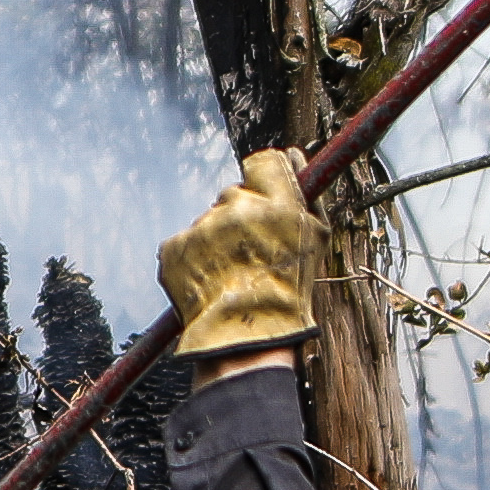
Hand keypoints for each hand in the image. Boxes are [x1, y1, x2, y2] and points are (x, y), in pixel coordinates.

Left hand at [158, 148, 329, 365]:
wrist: (246, 334)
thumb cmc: (289, 290)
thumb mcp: (315, 239)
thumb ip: (307, 193)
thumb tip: (294, 155)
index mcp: (276, 201)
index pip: (264, 163)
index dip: (264, 180)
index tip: (265, 199)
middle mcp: (236, 206)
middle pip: (234, 195)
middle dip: (240, 218)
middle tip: (250, 254)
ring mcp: (201, 226)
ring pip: (208, 223)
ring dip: (216, 242)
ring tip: (231, 277)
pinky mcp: (174, 246)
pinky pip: (185, 243)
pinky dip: (193, 260)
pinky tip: (210, 283)